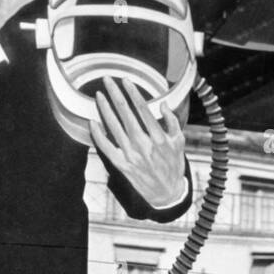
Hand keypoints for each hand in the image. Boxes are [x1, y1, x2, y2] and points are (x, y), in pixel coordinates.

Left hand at [90, 78, 186, 208]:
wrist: (167, 194)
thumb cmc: (173, 166)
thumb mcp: (180, 142)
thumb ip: (173, 122)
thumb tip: (163, 105)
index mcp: (158, 137)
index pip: (142, 109)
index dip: (132, 93)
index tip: (125, 80)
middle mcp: (143, 145)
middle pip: (126, 114)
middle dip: (115, 94)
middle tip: (107, 80)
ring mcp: (130, 155)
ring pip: (114, 127)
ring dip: (105, 109)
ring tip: (99, 95)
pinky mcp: (121, 165)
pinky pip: (106, 147)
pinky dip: (98, 134)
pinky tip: (93, 122)